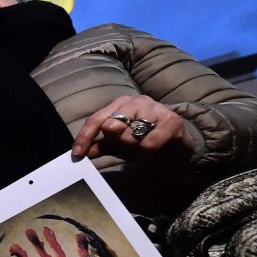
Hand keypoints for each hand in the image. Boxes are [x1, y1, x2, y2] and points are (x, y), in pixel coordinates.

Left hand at [72, 96, 194, 163]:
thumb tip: (84, 152)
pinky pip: (149, 143)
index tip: (77, 155)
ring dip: (135, 149)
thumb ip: (102, 145)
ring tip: (144, 148)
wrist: (178, 146)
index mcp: (119, 105)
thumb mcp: (120, 145)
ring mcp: (154, 108)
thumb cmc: (146, 140)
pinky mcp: (171, 120)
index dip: (85, 137)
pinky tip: (157, 148)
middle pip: (112, 126)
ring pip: (130, 135)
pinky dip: (149, 151)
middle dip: (117, 144)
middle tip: (130, 148)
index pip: (96, 119)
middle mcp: (135, 101)